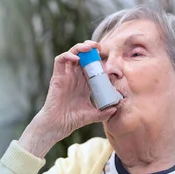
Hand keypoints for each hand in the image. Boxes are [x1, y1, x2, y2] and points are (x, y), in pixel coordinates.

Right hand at [18, 41, 116, 157]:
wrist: (58, 125)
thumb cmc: (73, 120)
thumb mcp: (93, 115)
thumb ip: (105, 112)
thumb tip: (117, 108)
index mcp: (84, 83)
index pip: (92, 65)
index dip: (99, 58)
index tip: (108, 56)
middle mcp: (75, 77)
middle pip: (82, 56)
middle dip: (90, 48)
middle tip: (99, 47)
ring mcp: (66, 76)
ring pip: (71, 54)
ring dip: (79, 48)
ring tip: (88, 47)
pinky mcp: (57, 77)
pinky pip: (60, 60)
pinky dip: (67, 55)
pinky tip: (76, 58)